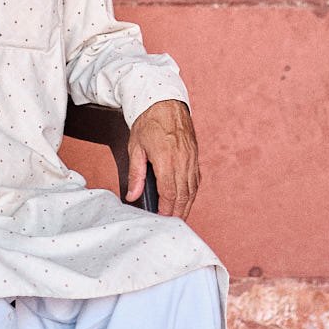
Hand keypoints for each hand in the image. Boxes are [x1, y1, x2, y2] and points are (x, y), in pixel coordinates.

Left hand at [125, 99, 199, 218]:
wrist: (164, 101)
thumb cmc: (148, 122)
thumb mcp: (135, 147)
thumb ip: (135, 173)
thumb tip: (132, 196)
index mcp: (166, 159)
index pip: (169, 193)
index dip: (166, 210)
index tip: (160, 221)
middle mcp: (183, 160)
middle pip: (183, 196)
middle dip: (177, 214)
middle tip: (170, 227)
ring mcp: (191, 158)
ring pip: (192, 190)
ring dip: (186, 206)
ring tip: (178, 218)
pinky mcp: (195, 156)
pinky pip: (196, 180)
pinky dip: (191, 193)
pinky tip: (186, 200)